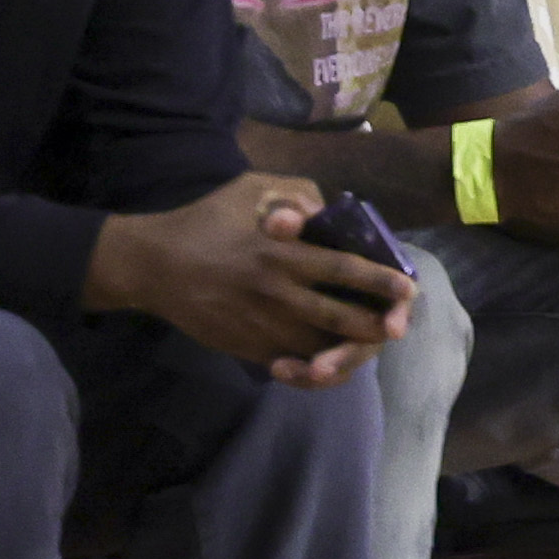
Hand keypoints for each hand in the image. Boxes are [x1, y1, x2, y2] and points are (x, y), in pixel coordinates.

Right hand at [84, 172, 414, 385]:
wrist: (150, 266)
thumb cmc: (205, 221)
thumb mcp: (249, 190)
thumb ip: (295, 194)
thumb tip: (328, 209)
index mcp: (280, 254)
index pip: (343, 270)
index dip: (380, 281)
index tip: (408, 289)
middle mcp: (275, 294)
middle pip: (339, 318)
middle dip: (376, 327)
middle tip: (398, 326)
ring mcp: (259, 325)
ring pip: (318, 349)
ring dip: (349, 351)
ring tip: (372, 344)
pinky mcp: (244, 346)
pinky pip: (289, 365)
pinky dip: (314, 368)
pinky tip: (331, 361)